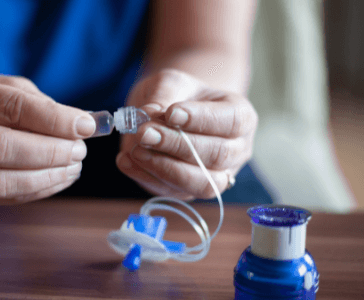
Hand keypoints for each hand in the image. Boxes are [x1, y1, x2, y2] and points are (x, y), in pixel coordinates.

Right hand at [0, 73, 95, 204]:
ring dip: (45, 176)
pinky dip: (41, 189)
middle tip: (79, 150)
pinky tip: (61, 176)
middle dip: (49, 152)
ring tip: (74, 166)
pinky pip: (5, 197)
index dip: (53, 119)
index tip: (85, 126)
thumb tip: (86, 124)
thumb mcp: (13, 89)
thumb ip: (45, 105)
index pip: (10, 107)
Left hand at [116, 69, 257, 199]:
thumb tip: (149, 115)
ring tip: (136, 149)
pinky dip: (146, 177)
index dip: (201, 119)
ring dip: (165, 167)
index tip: (170, 112)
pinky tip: (125, 160)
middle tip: (144, 132)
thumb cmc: (177, 95)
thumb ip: (163, 94)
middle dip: (177, 145)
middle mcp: (236, 151)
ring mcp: (215, 176)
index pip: (232, 121)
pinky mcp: (187, 191)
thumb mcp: (171, 82)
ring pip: (200, 183)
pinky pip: (172, 192)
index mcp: (241, 117)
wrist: (169, 113)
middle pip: (217, 155)